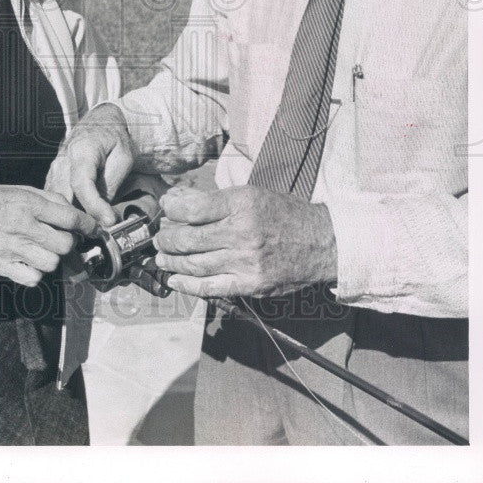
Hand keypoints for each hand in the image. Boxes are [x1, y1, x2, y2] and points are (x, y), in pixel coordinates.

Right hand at [0, 185, 98, 286]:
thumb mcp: (19, 189)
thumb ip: (47, 199)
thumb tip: (71, 210)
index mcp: (27, 205)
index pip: (69, 217)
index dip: (86, 224)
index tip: (92, 227)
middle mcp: (22, 227)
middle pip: (64, 244)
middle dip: (68, 242)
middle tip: (62, 237)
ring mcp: (11, 250)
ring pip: (51, 263)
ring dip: (53, 258)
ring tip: (43, 249)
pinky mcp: (2, 267)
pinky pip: (33, 278)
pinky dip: (37, 273)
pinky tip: (30, 262)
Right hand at [45, 104, 135, 225]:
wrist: (100, 122)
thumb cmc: (114, 137)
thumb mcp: (124, 156)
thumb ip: (112, 182)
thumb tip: (102, 211)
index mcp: (81, 151)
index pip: (82, 183)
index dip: (94, 206)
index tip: (108, 221)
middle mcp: (62, 160)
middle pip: (63, 196)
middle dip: (77, 219)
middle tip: (96, 234)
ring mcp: (54, 169)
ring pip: (54, 200)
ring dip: (67, 218)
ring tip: (86, 233)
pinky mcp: (53, 177)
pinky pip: (54, 199)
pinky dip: (62, 213)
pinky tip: (75, 224)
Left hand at [153, 185, 337, 298]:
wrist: (321, 242)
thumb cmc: (284, 214)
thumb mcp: (251, 194)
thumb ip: (215, 200)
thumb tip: (177, 200)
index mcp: (242, 204)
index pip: (193, 208)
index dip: (172, 209)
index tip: (166, 208)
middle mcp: (242, 232)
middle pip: (189, 238)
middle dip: (167, 239)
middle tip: (161, 238)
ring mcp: (246, 261)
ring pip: (195, 264)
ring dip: (172, 262)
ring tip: (162, 258)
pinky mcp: (250, 284)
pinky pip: (211, 287)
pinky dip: (188, 285)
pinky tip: (174, 280)